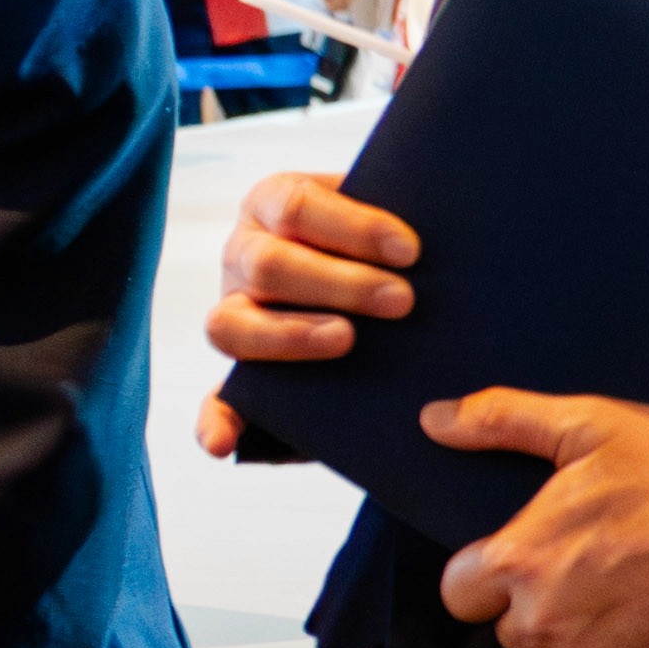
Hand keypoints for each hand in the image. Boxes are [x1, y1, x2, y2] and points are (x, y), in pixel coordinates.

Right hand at [188, 166, 421, 461]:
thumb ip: (396, 227)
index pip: (298, 207)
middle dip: (338, 283)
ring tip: (346, 341)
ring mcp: (234, 314)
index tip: (410, 250)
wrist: (387, 291)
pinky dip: (215, 421)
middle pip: (268, 265)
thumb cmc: (391, 250)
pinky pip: (217, 400)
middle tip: (401, 302)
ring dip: (290, 335)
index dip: (352, 227)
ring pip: (232, 325)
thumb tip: (432, 243)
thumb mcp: (387, 222)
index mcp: (272, 204)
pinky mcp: (241, 375)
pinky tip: (222, 443)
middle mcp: (243, 256)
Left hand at [416, 388, 648, 647]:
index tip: (523, 561)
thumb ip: (501, 420)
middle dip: (544, 606)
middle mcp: (547, 624)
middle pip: (516, 632)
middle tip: (596, 565)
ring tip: (638, 587)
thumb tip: (439, 420)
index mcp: (519, 562)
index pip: (459, 594)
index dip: (487, 577)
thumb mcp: (586, 424)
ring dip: (590, 637)